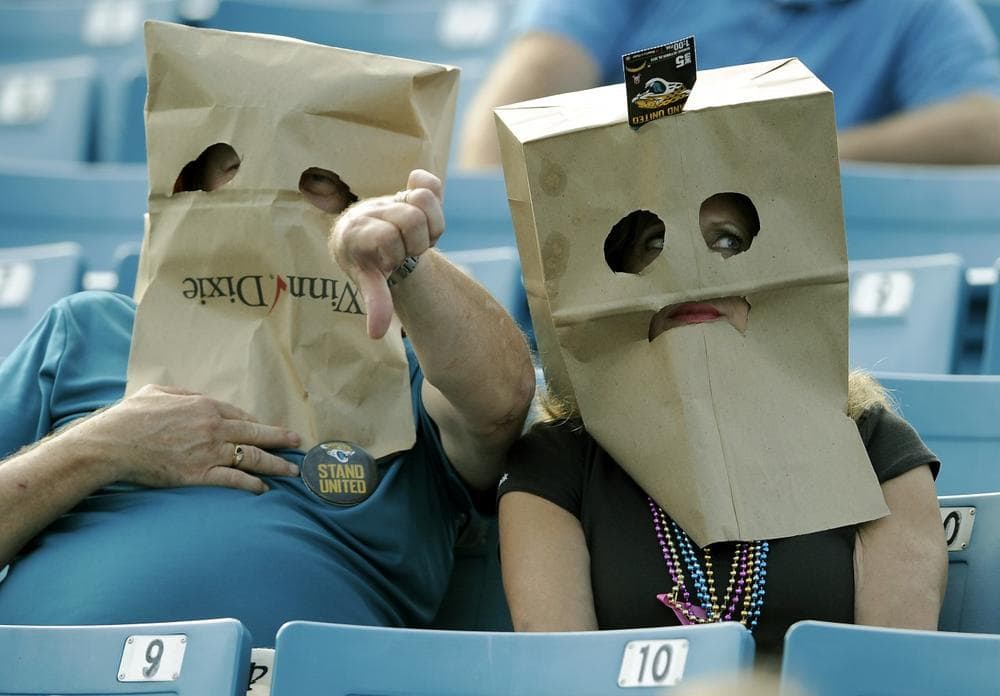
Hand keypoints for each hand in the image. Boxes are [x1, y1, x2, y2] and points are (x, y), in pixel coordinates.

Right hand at [79, 384, 301, 493]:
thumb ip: (183, 393)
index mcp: (204, 406)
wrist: (112, 443)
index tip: (267, 430)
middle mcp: (213, 428)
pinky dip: (251, 485)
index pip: (241, 415)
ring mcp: (208, 452)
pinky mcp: (199, 474)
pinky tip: (263, 490)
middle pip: (256, 434)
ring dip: (275, 464)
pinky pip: (233, 480)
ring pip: (252, 458)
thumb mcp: (158, 392)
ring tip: (292, 470)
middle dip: (281, 439)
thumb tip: (195, 398)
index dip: (257, 424)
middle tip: (298, 443)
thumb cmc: (130, 416)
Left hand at [328, 169, 444, 338]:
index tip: (388, 262)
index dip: (395, 253)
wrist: (355, 234)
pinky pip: (428, 181)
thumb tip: (377, 334)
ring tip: (414, 237)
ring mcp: (390, 196)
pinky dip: (434, 195)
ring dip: (427, 224)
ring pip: (424, 199)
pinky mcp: (406, 188)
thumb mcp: (365, 281)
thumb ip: (376, 302)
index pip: (387, 236)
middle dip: (415, 241)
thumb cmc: (363, 261)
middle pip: (411, 217)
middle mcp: (371, 209)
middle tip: (405, 251)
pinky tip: (423, 213)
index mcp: (356, 230)